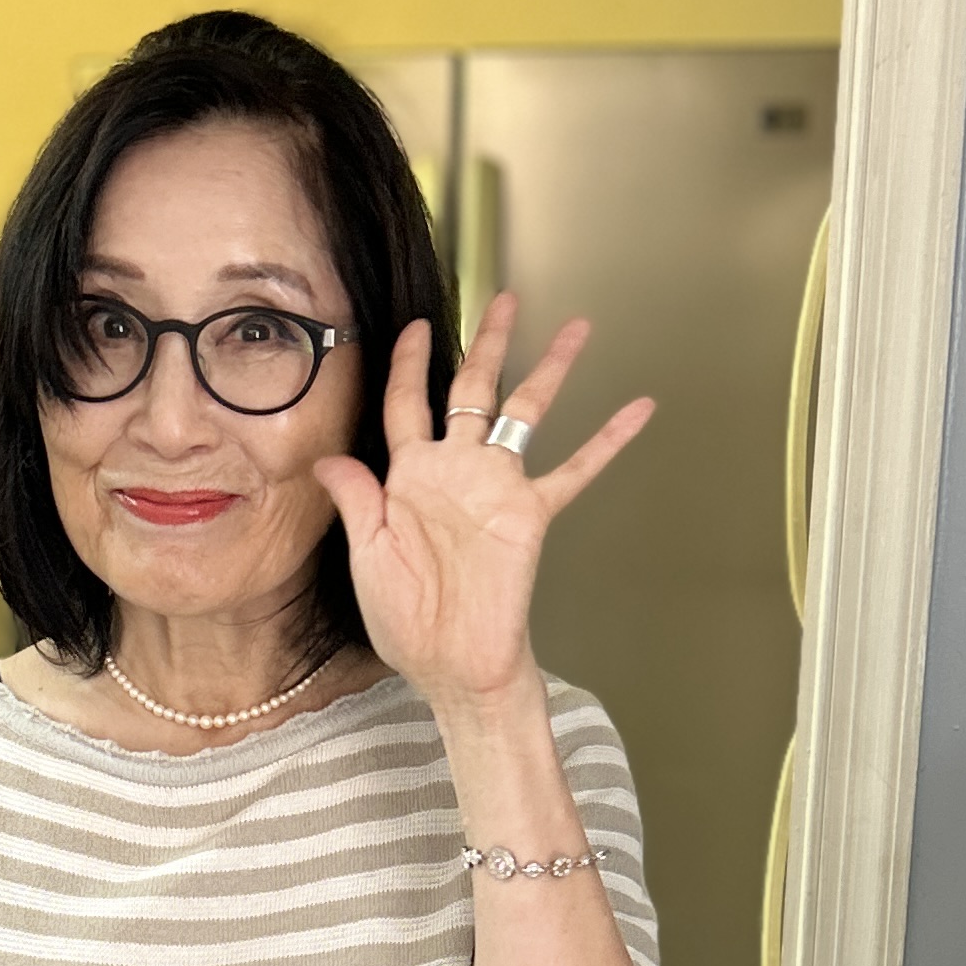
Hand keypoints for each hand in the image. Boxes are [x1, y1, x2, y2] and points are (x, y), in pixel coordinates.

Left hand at [310, 295, 651, 712]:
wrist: (451, 664)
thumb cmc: (406, 620)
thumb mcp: (366, 555)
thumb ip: (356, 499)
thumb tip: (328, 456)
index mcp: (409, 477)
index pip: (407, 403)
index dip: (407, 362)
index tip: (412, 327)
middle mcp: (455, 471)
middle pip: (472, 388)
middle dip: (488, 343)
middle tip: (505, 301)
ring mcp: (496, 487)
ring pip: (526, 413)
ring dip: (550, 370)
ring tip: (576, 330)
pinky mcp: (530, 513)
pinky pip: (574, 470)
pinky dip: (607, 441)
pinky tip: (637, 409)